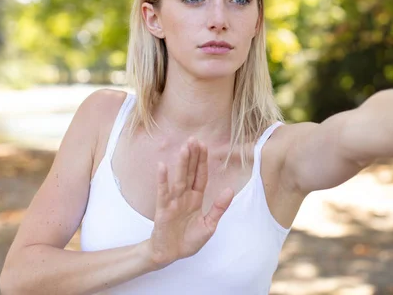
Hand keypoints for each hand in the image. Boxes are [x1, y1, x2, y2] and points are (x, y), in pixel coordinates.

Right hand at [145, 139, 233, 268]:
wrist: (170, 255)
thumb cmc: (188, 240)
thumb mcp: (209, 225)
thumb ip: (219, 208)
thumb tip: (230, 189)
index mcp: (196, 199)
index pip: (201, 176)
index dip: (202, 162)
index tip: (204, 146)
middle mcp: (184, 197)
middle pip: (190, 173)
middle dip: (192, 157)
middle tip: (194, 139)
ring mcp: (173, 202)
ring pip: (179, 179)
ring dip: (181, 164)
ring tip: (184, 148)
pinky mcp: (163, 210)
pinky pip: (163, 192)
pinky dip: (162, 180)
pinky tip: (162, 166)